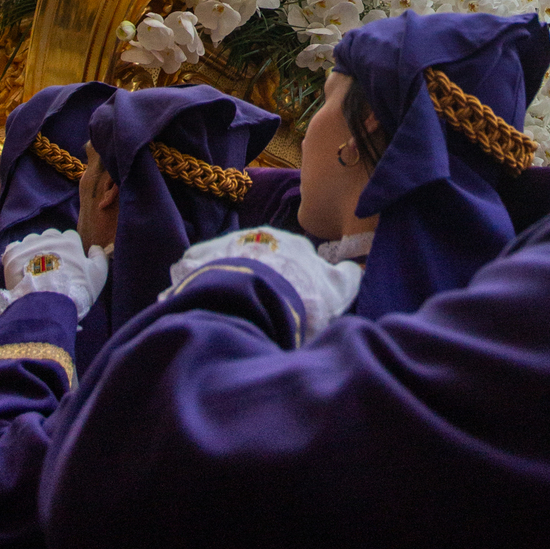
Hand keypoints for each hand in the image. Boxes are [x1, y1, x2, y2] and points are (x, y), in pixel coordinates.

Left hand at [0, 229, 109, 319]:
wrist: (47, 305)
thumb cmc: (76, 290)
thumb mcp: (98, 276)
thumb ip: (100, 258)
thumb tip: (95, 247)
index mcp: (69, 241)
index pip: (70, 236)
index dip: (70, 249)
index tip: (68, 262)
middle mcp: (49, 238)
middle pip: (50, 235)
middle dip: (51, 246)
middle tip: (51, 265)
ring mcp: (29, 245)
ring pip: (32, 240)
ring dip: (34, 249)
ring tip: (35, 268)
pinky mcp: (12, 254)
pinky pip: (13, 247)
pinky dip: (17, 255)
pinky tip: (21, 267)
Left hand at [163, 225, 360, 340]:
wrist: (254, 302)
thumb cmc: (302, 296)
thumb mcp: (338, 290)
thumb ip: (347, 277)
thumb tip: (357, 268)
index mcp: (290, 243)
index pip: (294, 254)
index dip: (294, 277)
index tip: (292, 298)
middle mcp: (255, 238)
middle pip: (257, 257)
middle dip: (258, 277)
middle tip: (260, 307)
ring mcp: (223, 247)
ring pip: (224, 263)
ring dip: (226, 281)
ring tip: (227, 311)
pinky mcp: (194, 262)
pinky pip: (193, 273)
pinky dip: (195, 287)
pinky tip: (199, 307)